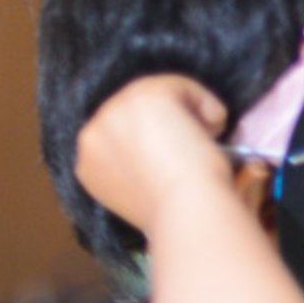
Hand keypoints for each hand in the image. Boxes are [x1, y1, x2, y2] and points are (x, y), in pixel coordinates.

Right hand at [75, 73, 236, 233]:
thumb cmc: (178, 216)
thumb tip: (178, 153)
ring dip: (186, 117)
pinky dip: (206, 105)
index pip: (118, 137)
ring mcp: (116, 110)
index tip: (175, 163)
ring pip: (157, 97)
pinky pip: (181, 87)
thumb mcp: (144, 197)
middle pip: (133, 114)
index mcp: (88, 166)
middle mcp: (93, 134)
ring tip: (205, 144)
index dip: (150, 145)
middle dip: (165, 128)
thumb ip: (143, 170)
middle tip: (194, 153)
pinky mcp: (146, 94)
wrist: (186, 210)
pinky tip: (215, 130)